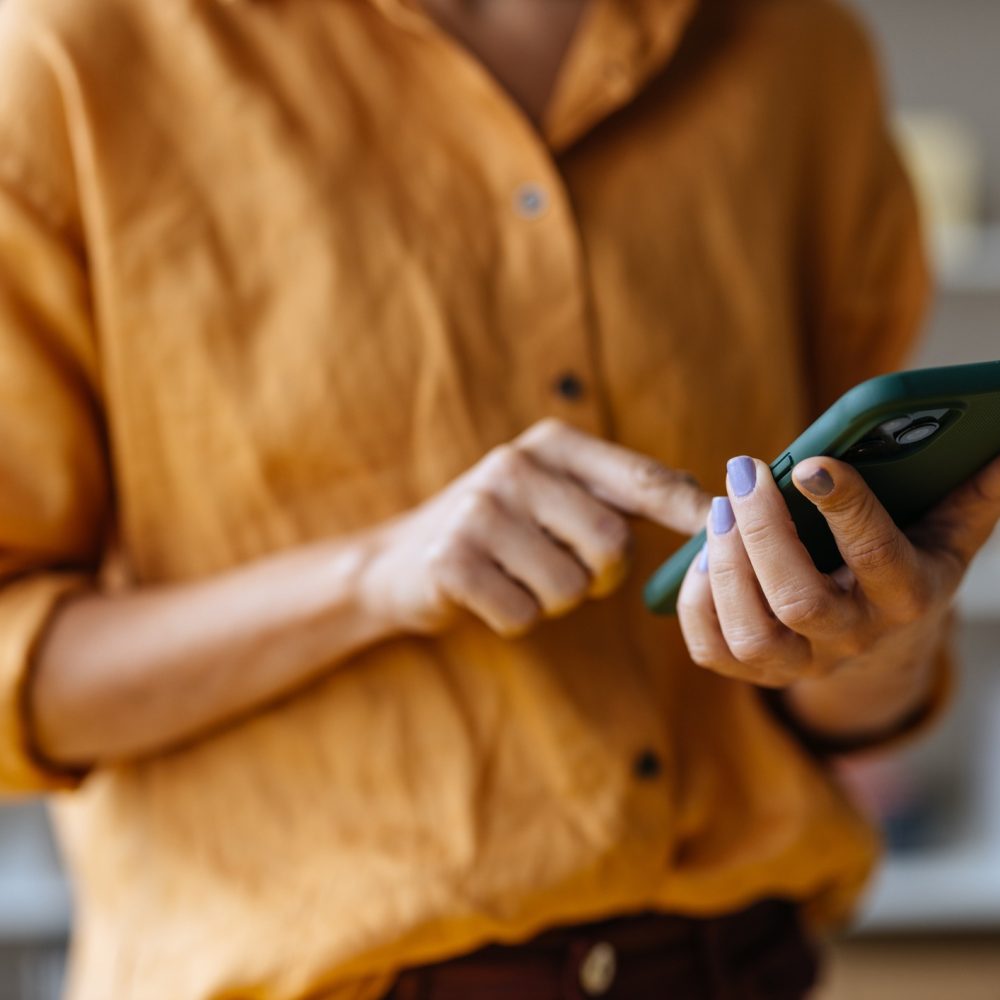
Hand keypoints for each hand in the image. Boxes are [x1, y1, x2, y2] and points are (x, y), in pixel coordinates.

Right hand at [362, 419, 709, 636]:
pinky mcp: (450, 559)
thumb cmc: (502, 530)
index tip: (731, 530)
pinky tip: (488, 593)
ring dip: (553, 599)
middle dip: (599, 575)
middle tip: (566, 568)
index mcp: (553, 444)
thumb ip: (623, 493)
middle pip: (611, 545)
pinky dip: (514, 618)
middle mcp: (515, 465)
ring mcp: (478, 510)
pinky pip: (523, 614)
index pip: (640, 479)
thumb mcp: (555, 494)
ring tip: (518, 576)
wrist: (400, 559)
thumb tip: (711, 506)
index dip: (689, 511)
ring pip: (569, 587)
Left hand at [677, 452, 999, 688]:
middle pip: (800, 601)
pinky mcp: (756, 672)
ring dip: (726, 567)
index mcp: (907, 596)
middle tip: (744, 471)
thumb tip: (999, 447)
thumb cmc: (909, 566)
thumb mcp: (948, 533)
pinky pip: (712, 650)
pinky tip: (699, 554)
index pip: (878, 556)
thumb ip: (972, 494)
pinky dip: (696, 603)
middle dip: (765, 531)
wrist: (884, 645)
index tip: (811, 462)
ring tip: (719, 507)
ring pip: (752, 633)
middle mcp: (853, 639)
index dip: (846, 508)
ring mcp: (802, 663)